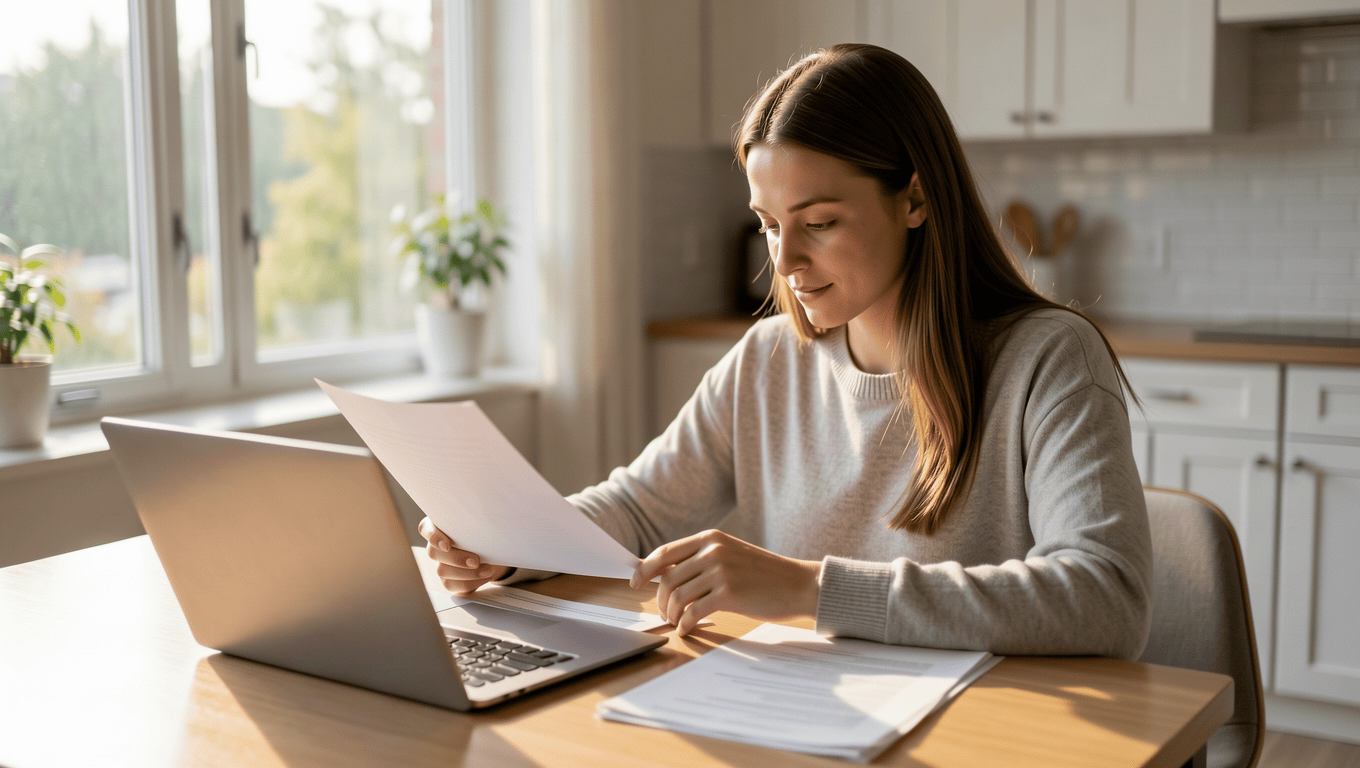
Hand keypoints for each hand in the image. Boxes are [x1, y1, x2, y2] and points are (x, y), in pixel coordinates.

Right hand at [418, 517, 509, 594]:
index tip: (447, 545)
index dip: (433, 537)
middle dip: (456, 559)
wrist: (495, 551)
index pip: (425, 528)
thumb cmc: (485, 532)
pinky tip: (484, 576)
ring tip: (487, 569)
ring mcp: (440, 563)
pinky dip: (470, 582)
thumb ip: (477, 521)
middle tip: (476, 561)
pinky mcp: (448, 580)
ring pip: (442, 571)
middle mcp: (436, 545)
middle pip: (433, 553)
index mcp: (440, 526)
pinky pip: (452, 585)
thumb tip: (486, 520)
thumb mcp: (483, 524)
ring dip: (467, 573)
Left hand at [631, 529, 820, 635]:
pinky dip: (685, 625)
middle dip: (661, 600)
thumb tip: (667, 577)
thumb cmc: (765, 575)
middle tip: (665, 614)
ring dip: (672, 615)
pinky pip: (693, 612)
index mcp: (711, 538)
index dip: (644, 569)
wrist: (799, 584)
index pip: (665, 552)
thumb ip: (703, 560)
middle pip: (668, 578)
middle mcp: (713, 550)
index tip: (634, 583)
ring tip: (677, 623)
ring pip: (677, 596)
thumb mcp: (732, 555)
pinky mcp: (729, 594)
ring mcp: (720, 571)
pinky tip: (687, 630)